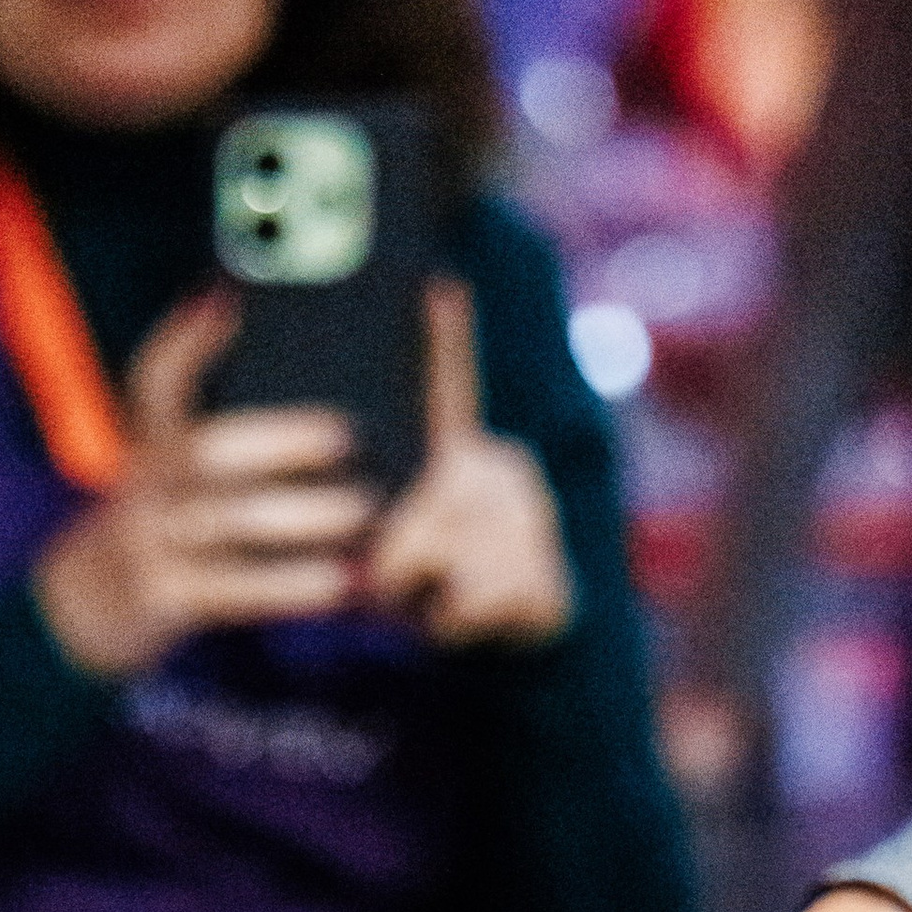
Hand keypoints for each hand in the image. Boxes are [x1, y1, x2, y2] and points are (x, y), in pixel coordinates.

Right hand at [34, 295, 376, 677]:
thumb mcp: (161, 452)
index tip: (236, 306)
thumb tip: (231, 302)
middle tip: (350, 436)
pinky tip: (344, 581)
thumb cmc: (162, 510)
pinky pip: (238, 590)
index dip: (188, 342)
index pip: (158, 380)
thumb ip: (194, 387)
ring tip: (366, 509)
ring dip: (303, 519)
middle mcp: (147, 484)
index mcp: (151, 441)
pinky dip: (292, 587)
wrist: (95, 597)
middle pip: (209, 452)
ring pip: (232, 523)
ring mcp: (153, 541)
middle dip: (280, 441)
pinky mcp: (168, 596)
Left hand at [364, 284, 573, 646]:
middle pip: (408, 518)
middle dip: (393, 566)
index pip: (453, 393)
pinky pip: (462, 606)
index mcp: (468, 455)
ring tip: (450, 601)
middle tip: (420, 583)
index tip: (443, 281)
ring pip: (430, 565)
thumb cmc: (456, 582)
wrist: (536, 630)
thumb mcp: (415, 549)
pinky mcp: (539, 575)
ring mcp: (527, 521)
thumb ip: (390, 540)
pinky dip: (455, 628)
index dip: (447, 339)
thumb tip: (373, 572)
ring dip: (423, 602)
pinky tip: (479, 620)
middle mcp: (502, 471)